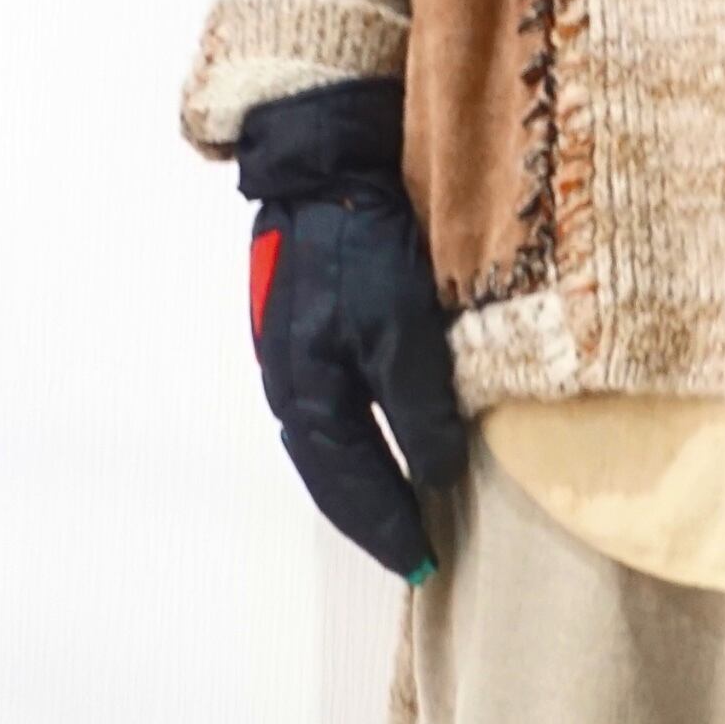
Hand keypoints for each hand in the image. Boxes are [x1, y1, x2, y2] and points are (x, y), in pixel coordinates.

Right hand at [234, 78, 469, 582]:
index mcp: (304, 392)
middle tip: (414, 548)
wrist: (325, 159)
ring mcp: (295, 349)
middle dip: (371, 512)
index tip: (421, 565)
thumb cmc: (359, 242)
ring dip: (367, 475)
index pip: (348, 483)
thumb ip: (416, 406)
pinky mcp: (312, 319)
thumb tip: (434, 474)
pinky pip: (339, 401)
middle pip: (332, 469)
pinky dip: (365, 434)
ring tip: (407, 504)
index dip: (385, 526)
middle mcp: (290, 380)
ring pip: (333, 437)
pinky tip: (393, 435)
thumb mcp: (398, 329)